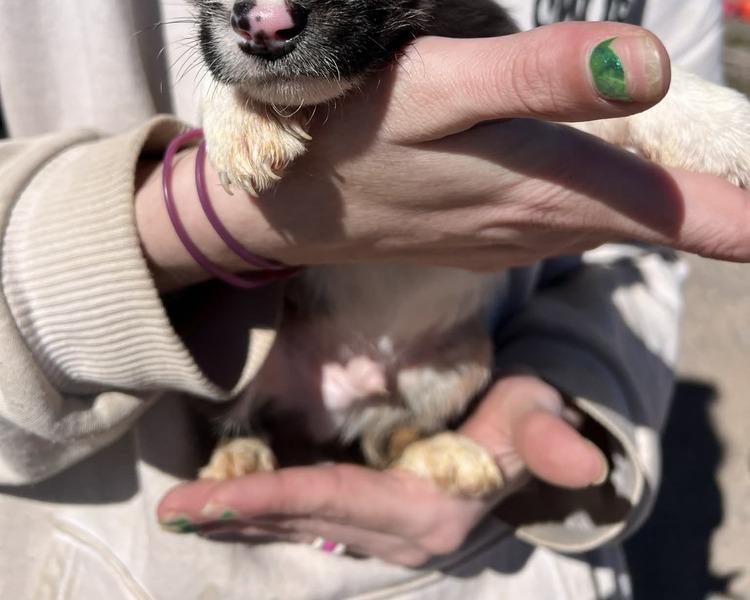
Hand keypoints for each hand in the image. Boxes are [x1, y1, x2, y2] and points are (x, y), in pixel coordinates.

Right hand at [137, 21, 749, 289]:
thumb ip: (542, 76)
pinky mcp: (489, 233)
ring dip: (674, 201)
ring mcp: (520, 236)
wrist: (278, 206)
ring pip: (621, 216)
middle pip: (668, 218)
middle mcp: (552, 225)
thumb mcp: (439, 88)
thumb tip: (655, 62)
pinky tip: (598, 168)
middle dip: (725, 203)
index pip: (694, 214)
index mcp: (557, 187)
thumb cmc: (353, 134)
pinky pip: (573, 216)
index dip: (748, 214)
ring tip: (712, 168)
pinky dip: (609, 196)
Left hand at [157, 375, 607, 563]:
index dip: (272, 498)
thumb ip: (551, 440)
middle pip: (303, 518)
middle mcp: (394, 531)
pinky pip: (304, 517)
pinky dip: (261, 511)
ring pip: (297, 525)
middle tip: (173, 508)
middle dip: (236, 512)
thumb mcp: (539, 420)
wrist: (526, 446)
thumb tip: (586, 463)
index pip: (335, 500)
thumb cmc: (524, 420)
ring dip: (238, 518)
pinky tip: (223, 502)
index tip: (210, 497)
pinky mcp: (367, 516)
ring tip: (181, 511)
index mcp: (426, 509)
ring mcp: (378, 530)